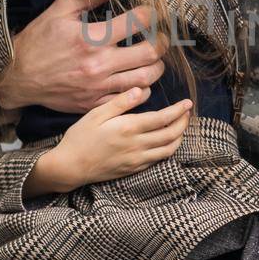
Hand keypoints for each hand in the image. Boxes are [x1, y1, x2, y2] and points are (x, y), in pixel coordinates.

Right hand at [0, 0, 167, 113]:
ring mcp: (99, 85)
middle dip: (162, 42)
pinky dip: (142, 89)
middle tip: (160, 38)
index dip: (150, 13)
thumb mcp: (58, 11)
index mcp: (92, 37)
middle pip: (150, 53)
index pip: (137, 21)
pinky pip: (132, 99)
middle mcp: (99, 63)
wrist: (17, 77)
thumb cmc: (37, 41)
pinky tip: (138, 80)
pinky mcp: (95, 102)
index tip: (149, 13)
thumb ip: (87, 0)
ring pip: (147, 78)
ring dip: (157, 67)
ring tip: (153, 60)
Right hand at [44, 87, 191, 189]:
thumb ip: (120, 102)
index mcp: (129, 128)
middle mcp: (137, 146)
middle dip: (183, 122)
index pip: (163, 118)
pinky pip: (158, 160)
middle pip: (171, 135)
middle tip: (187, 112)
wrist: (70, 167)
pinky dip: (167, 149)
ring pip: (168, 150)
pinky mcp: (133, 169)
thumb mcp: (96, 114)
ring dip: (179, 137)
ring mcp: (137, 160)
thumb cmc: (80, 138)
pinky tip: (166, 142)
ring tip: (181, 126)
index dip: (179, 110)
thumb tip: (141, 90)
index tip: (188, 102)